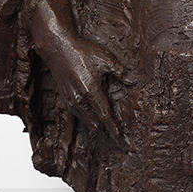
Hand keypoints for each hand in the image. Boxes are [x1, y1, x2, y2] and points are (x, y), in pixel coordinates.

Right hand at [30, 0, 128, 147]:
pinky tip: (95, 121)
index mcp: (91, 92)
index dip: (115, 131)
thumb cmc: (83, 51)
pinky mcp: (66, 98)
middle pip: (96, 125)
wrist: (58, 48)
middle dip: (108, 135)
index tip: (123, 142)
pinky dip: (89, 121)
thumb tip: (134, 82)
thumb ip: (121, 72)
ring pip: (87, 121)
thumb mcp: (106, 59)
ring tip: (110, 135)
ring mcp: (71, 100)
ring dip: (98, 129)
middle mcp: (80, 100)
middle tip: (120, 143)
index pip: (106, 119)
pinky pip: (79, 115)